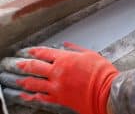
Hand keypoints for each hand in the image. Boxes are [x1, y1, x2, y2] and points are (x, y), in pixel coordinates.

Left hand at [0, 42, 118, 113]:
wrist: (106, 90)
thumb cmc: (101, 72)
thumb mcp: (90, 54)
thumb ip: (76, 49)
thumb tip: (66, 45)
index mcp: (65, 59)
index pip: (45, 53)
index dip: (35, 51)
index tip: (29, 51)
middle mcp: (58, 72)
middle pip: (35, 67)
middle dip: (25, 65)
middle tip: (18, 64)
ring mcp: (57, 86)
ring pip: (35, 83)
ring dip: (25, 81)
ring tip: (19, 80)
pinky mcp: (59, 98)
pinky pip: (41, 98)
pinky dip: (32, 96)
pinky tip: (28, 95)